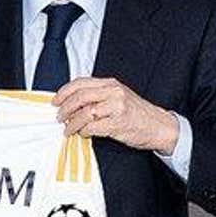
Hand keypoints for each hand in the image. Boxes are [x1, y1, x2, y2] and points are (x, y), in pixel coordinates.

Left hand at [52, 77, 178, 153]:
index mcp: (111, 84)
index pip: (81, 83)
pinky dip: (84, 131)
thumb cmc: (137, 113)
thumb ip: (98, 96)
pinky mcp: (118, 123)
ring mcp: (116, 107)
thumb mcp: (118, 97)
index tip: (56, 101)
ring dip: (72, 123)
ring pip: (84, 113)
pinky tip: (83, 133)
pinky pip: (93, 127)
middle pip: (80, 97)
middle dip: (65, 108)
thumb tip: (72, 103)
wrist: (159, 126)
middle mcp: (113, 92)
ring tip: (68, 129)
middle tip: (59, 117)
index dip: (64, 92)